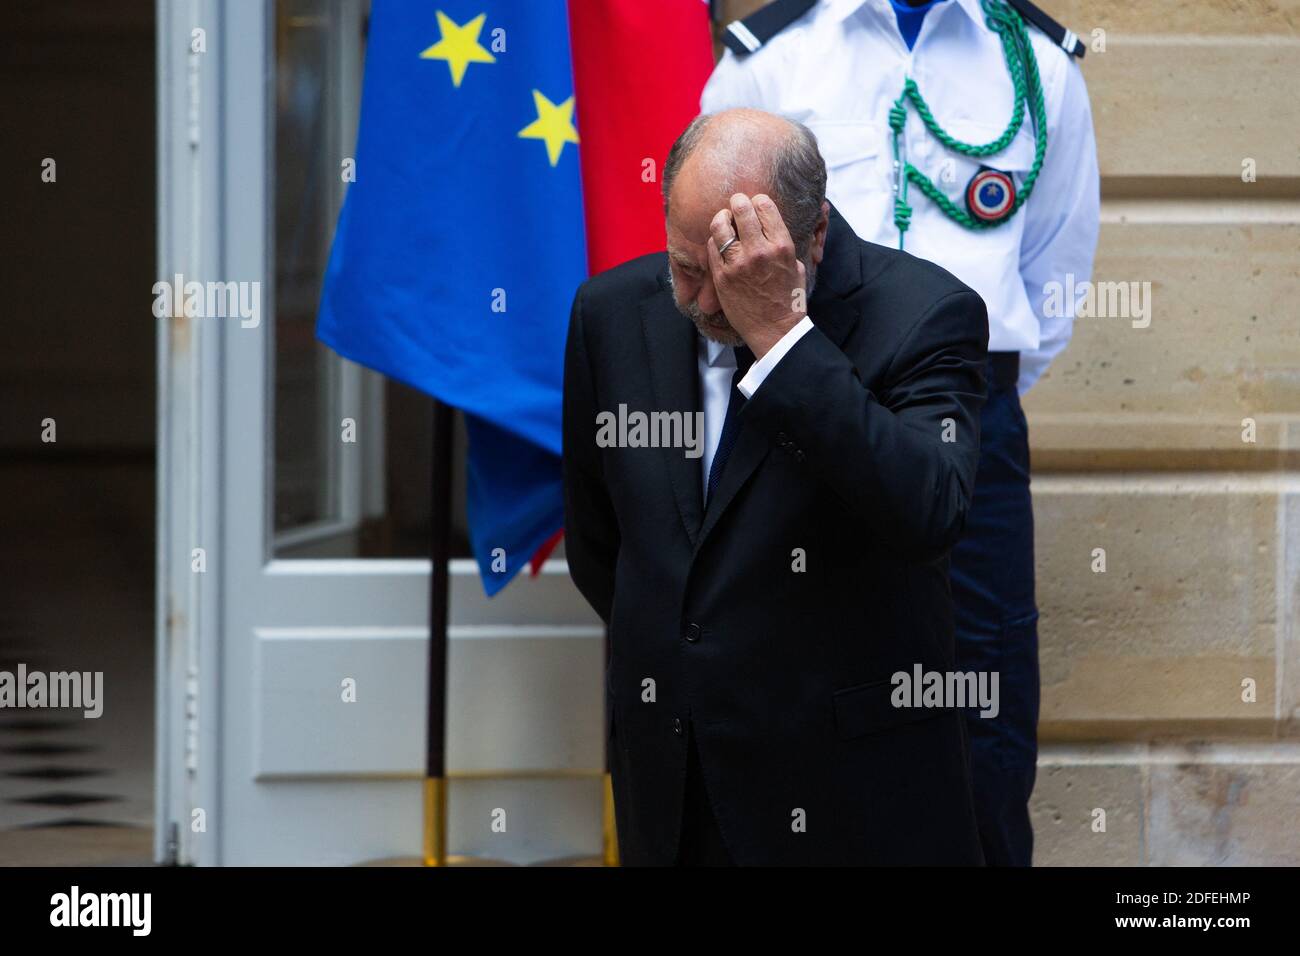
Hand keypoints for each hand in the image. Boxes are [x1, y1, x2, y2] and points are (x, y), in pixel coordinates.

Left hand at [706, 193, 806, 358]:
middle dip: (737, 202)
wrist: (774, 330)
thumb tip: (771, 225)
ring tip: (723, 220)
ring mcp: (738, 264)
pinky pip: (712, 248)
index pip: (764, 205)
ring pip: (720, 225)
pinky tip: (720, 244)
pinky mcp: (722, 277)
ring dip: (721, 218)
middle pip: (741, 209)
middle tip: (735, 204)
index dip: (757, 200)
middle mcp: (759, 251)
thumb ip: (782, 243)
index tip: (754, 203)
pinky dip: (714, 242)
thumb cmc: (787, 299)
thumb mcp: (795, 266)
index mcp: (781, 246)